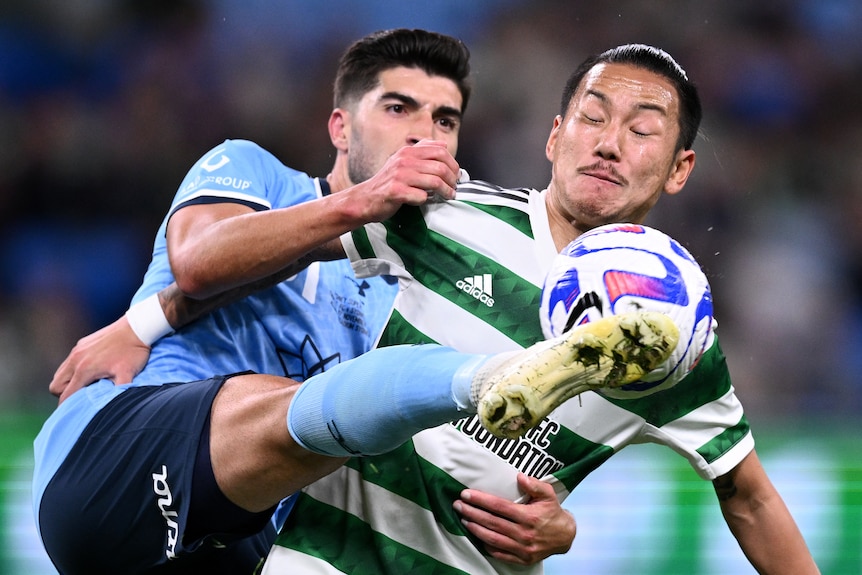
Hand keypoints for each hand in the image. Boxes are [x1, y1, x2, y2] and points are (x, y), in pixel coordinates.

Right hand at [49, 315, 151, 403]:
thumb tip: (115, 407)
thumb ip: (119, 392)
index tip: (75, 412)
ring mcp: (77, 350)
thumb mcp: (128, 374)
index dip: (68, 407)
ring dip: (68, 381)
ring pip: (61, 372)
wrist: (137, 327)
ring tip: (86, 385)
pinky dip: (74, 369)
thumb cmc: (133, 352)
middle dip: (64, 394)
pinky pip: (69, 361)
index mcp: (84, 370)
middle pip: (56, 385)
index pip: (65, 395)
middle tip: (81, 397)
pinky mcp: (82, 343)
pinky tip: (91, 370)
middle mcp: (75, 360)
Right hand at [344, 140, 459, 222]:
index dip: (453, 163)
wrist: (366, 198)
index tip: (456, 174)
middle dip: (452, 179)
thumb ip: (422, 151)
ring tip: (449, 195)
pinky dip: (427, 200)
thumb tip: (443, 144)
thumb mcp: (402, 160)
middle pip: (440, 167)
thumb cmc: (387, 182)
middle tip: (455, 186)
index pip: (440, 151)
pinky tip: (425, 201)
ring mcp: (400, 176)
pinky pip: (421, 196)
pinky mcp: (396, 192)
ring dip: (446, 191)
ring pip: (434, 182)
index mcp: (407, 151)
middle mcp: (404, 161)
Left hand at [453, 473, 575, 564]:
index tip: (466, 494)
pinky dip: (487, 545)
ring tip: (463, 519)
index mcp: (529, 516)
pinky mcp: (522, 559)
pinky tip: (477, 536)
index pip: (499, 507)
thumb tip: (519, 476)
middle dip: (472, 513)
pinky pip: (500, 553)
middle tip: (458, 505)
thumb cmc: (553, 512)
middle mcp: (524, 534)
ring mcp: (522, 548)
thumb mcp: (549, 494)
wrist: (565, 537)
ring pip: (493, 539)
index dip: (481, 500)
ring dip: (475, 529)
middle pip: (492, 522)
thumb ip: (535, 485)